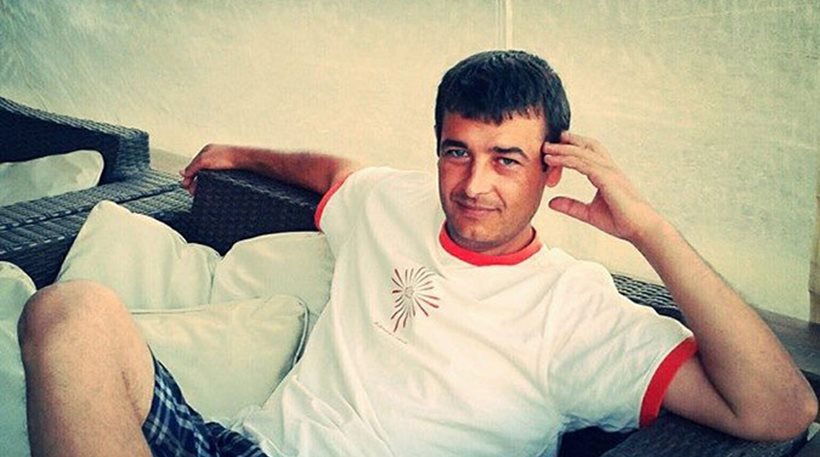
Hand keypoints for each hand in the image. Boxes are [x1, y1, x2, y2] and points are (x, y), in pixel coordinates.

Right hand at [179, 144, 238, 194]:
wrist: (245, 160)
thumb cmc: (225, 157)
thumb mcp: (203, 161)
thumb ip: (192, 167)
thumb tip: (183, 174)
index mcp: (206, 151)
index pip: (193, 165)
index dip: (188, 175)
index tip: (185, 185)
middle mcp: (213, 157)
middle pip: (199, 171)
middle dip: (194, 182)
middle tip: (192, 192)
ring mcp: (221, 164)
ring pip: (207, 176)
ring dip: (201, 184)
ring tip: (198, 193)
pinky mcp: (228, 171)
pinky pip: (216, 179)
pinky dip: (210, 184)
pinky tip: (209, 189)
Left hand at [542, 132, 663, 242]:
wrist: (640, 228)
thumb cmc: (621, 221)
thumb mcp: (589, 213)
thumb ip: (571, 206)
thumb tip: (552, 203)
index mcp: (607, 174)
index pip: (589, 153)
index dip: (574, 147)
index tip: (556, 146)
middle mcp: (609, 169)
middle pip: (587, 146)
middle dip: (568, 141)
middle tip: (548, 141)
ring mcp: (609, 172)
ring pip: (582, 153)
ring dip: (563, 149)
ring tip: (546, 149)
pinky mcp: (607, 178)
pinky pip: (583, 164)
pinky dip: (567, 160)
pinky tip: (554, 160)